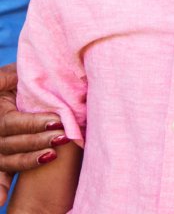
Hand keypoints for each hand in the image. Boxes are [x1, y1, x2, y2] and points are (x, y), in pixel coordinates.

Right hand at [0, 63, 67, 202]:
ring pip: (10, 159)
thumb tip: (11, 76)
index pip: (14, 123)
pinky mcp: (3, 159)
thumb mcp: (9, 76)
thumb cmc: (15, 82)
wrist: (13, 93)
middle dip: (38, 141)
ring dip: (30, 160)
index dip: (34, 122)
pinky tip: (1, 201)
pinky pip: (1, 173)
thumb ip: (6, 77)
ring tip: (51, 156)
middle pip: (14, 142)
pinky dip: (0, 187)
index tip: (56, 120)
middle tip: (62, 138)